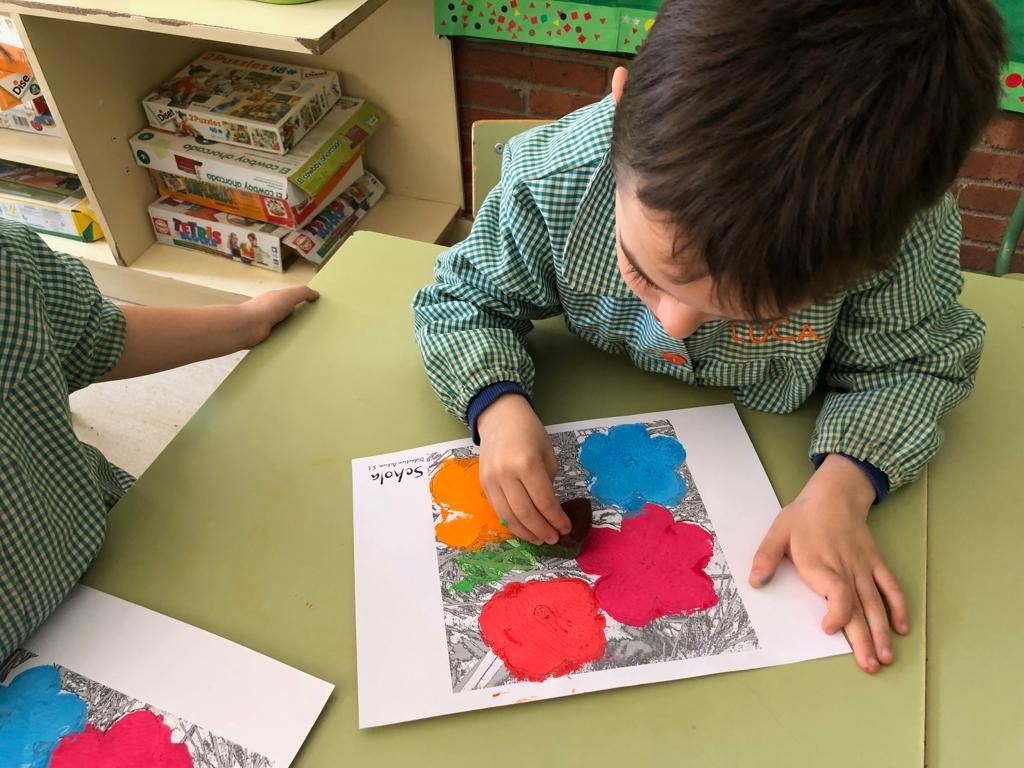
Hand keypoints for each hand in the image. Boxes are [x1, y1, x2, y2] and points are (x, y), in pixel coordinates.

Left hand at [239, 285, 318, 346]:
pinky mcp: (268, 338)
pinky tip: (299, 347)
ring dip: (297, 333)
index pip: (294, 299)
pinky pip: (282, 340)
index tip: (318, 308)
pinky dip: (289, 343)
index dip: (305, 302)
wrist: (247, 327)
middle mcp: (273, 311)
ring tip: (312, 339)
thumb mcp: (288, 295)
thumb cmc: (266, 308)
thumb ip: (303, 292)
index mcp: (277, 299)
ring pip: (288, 329)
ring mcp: (270, 325)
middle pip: (292, 315)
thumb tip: (316, 294)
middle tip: (319, 326)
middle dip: (303, 319)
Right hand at [477, 394, 569, 544]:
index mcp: (526, 464)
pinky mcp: (483, 484)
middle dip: (542, 530)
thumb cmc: (529, 432)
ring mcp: (491, 480)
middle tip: (554, 539)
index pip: (543, 501)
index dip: (556, 519)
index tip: (566, 528)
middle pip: (525, 513)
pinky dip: (512, 523)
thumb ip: (547, 482)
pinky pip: (498, 510)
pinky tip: (524, 528)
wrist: (499, 417)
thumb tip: (549, 509)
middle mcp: (506, 474)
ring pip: (508, 516)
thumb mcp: (547, 453)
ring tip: (540, 539)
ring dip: (526, 532)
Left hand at [748, 455, 908, 672]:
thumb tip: (755, 581)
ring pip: (876, 603)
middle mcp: (846, 569)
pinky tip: (901, 628)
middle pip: (859, 607)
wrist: (835, 494)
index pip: (837, 593)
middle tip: (869, 666)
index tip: (829, 629)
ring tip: (886, 657)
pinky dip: (898, 606)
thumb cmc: (803, 516)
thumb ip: (766, 557)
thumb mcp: (778, 532)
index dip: (837, 613)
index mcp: (821, 564)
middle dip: (865, 639)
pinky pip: (890, 586)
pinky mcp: (875, 563)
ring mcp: (864, 568)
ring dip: (882, 631)